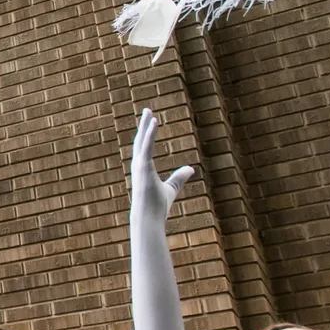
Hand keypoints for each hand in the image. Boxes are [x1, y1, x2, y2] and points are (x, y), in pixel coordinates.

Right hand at [131, 109, 194, 226]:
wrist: (149, 218)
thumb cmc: (157, 206)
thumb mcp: (171, 188)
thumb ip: (179, 177)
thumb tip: (192, 168)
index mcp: (143, 169)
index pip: (144, 148)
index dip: (146, 134)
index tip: (151, 121)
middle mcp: (138, 165)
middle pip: (140, 140)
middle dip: (144, 125)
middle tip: (147, 110)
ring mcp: (139, 166)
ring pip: (141, 141)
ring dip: (145, 125)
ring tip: (149, 112)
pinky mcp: (143, 167)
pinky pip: (146, 146)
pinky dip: (149, 133)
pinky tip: (155, 122)